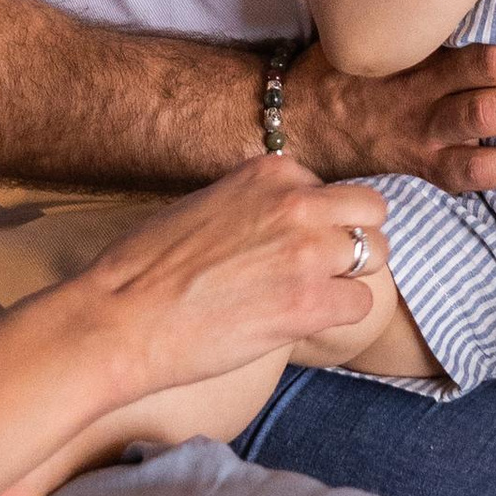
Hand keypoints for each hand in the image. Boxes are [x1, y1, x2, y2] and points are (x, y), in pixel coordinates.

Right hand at [59, 154, 390, 406]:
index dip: (319, 222)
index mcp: (270, 172)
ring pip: (376, 255)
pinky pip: (362, 305)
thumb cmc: (145, 268)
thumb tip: (280, 221)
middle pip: (371, 212)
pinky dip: (340, 317)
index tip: (291, 247)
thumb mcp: (206, 204)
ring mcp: (306, 251)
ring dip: (351, 278)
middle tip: (322, 271)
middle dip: (354, 240)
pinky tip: (304, 324)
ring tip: (312, 298)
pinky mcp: (308, 302)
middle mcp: (296, 201)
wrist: (120, 318)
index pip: (332, 188)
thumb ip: (254, 204)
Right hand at [283, 33, 495, 194]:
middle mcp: (421, 93)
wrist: (303, 119)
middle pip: (492, 79)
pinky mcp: (428, 169)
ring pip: (486, 123)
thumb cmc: (354, 64)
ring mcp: (424, 135)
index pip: (481, 47)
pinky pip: (479, 175)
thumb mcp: (387, 26)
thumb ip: (432, 10)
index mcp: (416, 52)